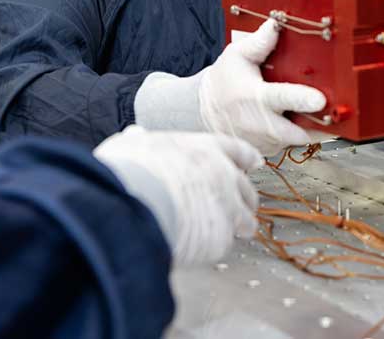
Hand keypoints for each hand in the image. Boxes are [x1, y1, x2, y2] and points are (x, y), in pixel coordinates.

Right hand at [94, 125, 263, 265]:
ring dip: (238, 226)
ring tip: (229, 232)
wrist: (134, 206)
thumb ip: (140, 142)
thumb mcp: (132, 147)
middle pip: (247, 189)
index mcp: (206, 150)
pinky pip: (222, 245)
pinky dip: (211, 248)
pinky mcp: (221, 238)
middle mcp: (224, 176)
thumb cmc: (128, 172)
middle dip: (244, 199)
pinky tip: (198, 248)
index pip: (237, 151)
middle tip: (239, 207)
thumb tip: (136, 135)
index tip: (255, 162)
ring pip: (245, 220)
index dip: (246, 158)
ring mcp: (227, 208)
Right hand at [199, 19, 326, 155]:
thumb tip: (276, 25)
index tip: (320, 100)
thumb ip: (259, 43)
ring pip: (296, 139)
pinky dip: (297, 134)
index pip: (281, 99)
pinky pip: (290, 145)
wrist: (204, 110)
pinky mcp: (267, 151)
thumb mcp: (236, 56)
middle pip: (295, 131)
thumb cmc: (224, 80)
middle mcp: (260, 124)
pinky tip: (298, 121)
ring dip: (310, 129)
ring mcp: (263, 141)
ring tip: (317, 115)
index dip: (302, 100)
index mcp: (255, 97)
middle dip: (317, 125)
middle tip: (333, 114)